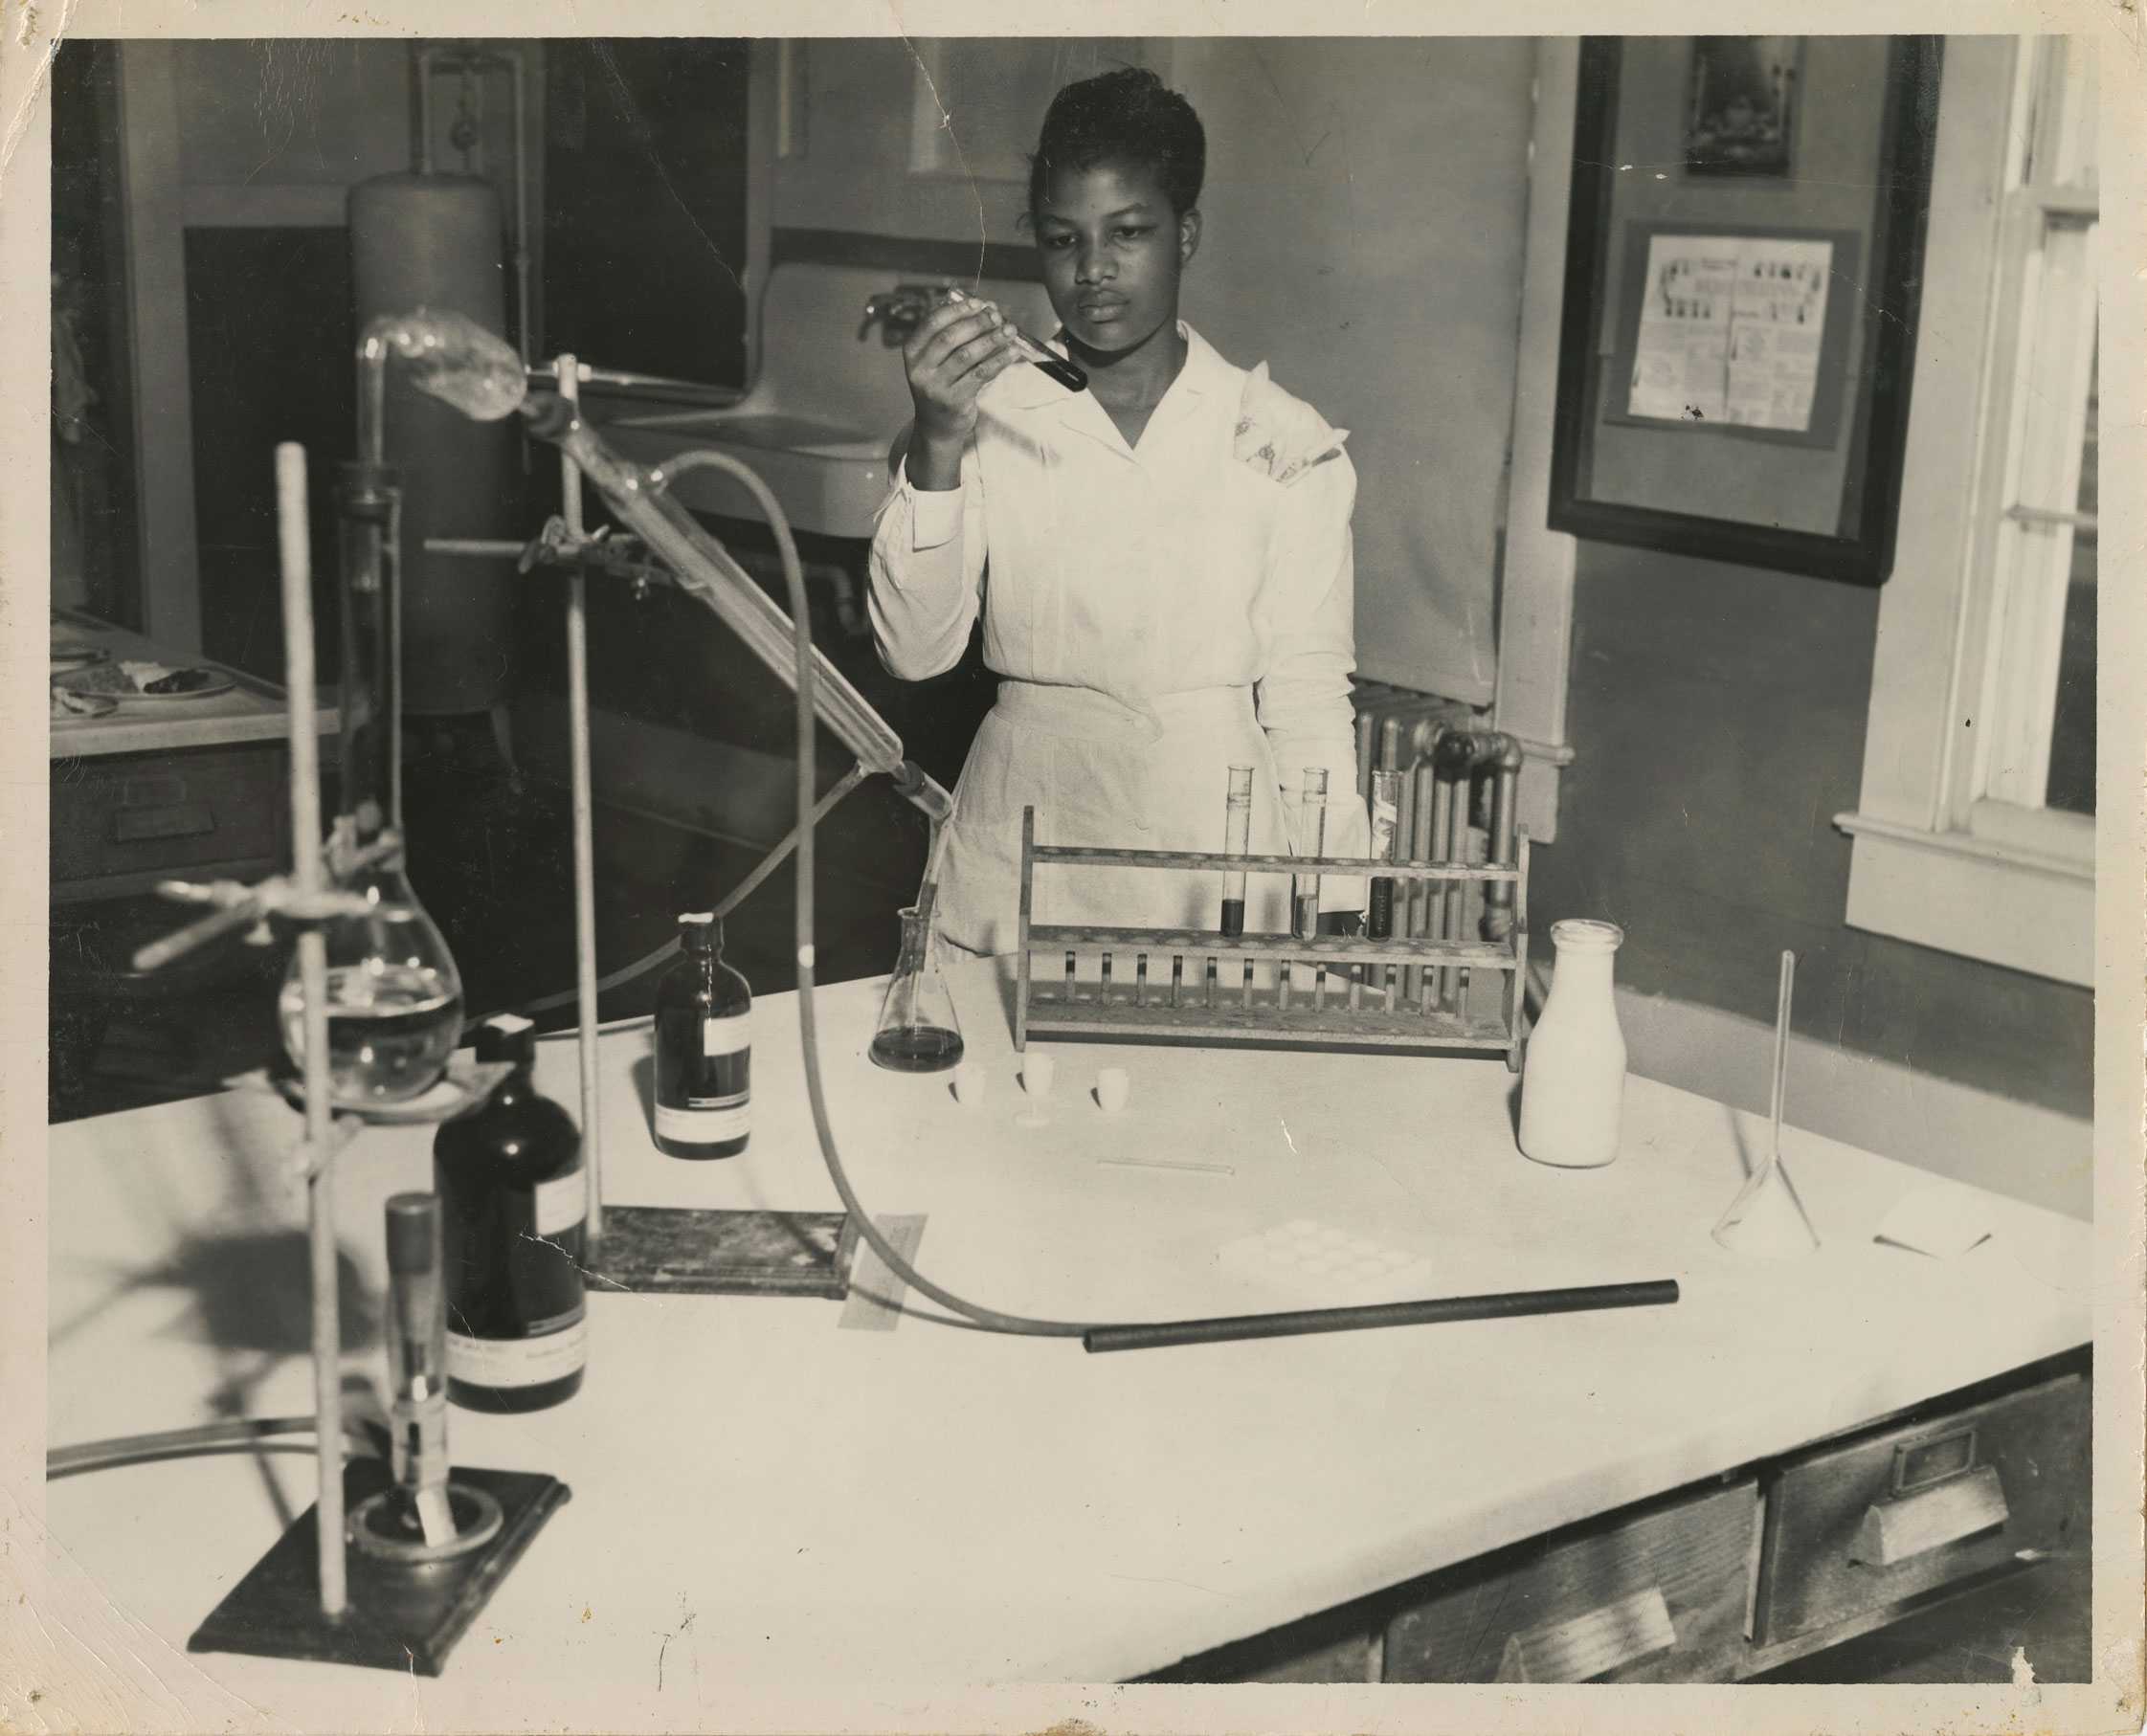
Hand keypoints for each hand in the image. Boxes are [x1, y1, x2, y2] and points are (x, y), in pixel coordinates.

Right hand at [902, 297, 1017, 483]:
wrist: (937, 427)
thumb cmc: (943, 384)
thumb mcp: (938, 359)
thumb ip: (957, 334)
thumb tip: (986, 307)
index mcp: (912, 351)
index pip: (933, 322)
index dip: (958, 310)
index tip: (979, 303)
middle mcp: (919, 369)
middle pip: (950, 337)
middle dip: (977, 323)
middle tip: (997, 316)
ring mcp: (935, 386)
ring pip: (967, 355)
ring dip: (992, 339)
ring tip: (1010, 330)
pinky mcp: (954, 400)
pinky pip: (980, 374)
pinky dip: (999, 360)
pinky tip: (1012, 352)